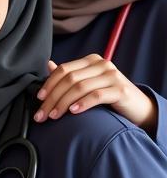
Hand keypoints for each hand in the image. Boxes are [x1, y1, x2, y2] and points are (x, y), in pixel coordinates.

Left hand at [35, 57, 156, 132]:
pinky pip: (96, 95)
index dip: (49, 84)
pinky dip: (82, 104)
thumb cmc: (108, 97)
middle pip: (69, 79)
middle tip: (41, 115)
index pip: (64, 70)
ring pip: (80, 87)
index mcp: (91, 61)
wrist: (137, 108)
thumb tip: (49, 65)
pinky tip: (73, 112)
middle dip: (52, 98)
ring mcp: (113, 76)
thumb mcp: (88, 84)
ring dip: (63, 103)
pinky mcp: (121, 90)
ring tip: (53, 116)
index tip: (39, 99)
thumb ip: (70, 75)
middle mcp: (102, 64)